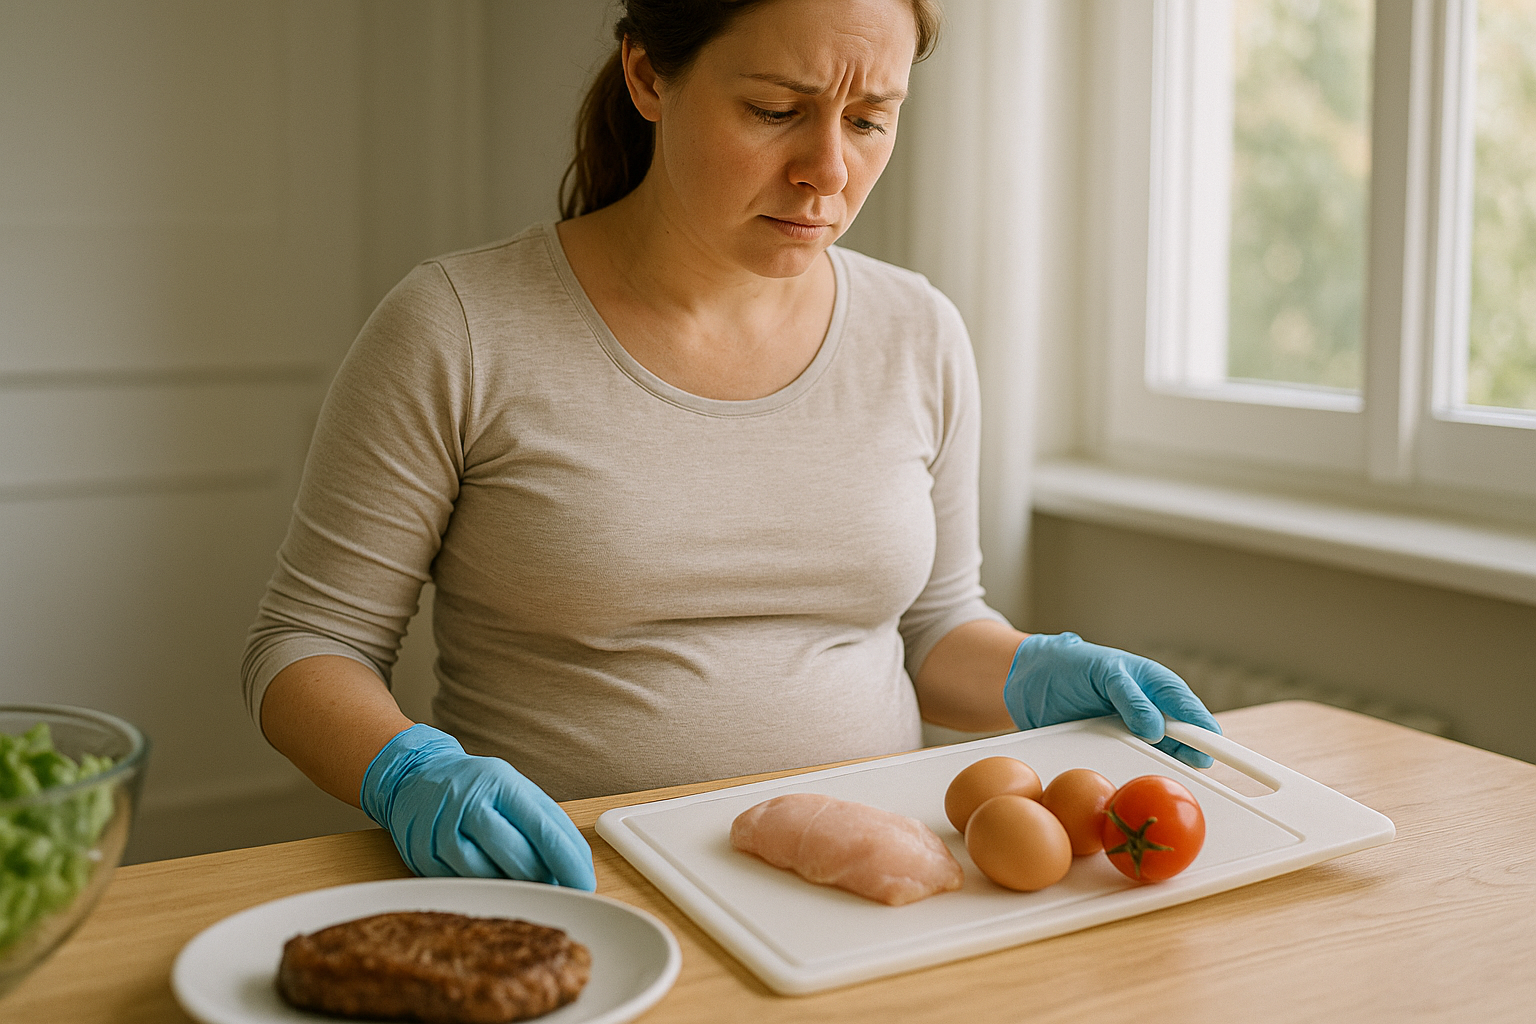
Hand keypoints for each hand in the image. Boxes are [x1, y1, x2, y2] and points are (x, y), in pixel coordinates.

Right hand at [359, 724, 595, 888]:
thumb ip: (545, 821)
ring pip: (490, 879)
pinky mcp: (423, 857)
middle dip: (544, 881)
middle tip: (558, 889)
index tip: (586, 885)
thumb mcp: (514, 787)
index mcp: (500, 783)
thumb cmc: (476, 785)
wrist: (414, 775)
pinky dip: (486, 890)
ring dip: (516, 889)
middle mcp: (469, 805)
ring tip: (526, 885)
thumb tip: (575, 866)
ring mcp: (442, 832)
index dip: (569, 863)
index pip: (544, 830)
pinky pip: (464, 886)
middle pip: (518, 860)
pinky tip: (494, 882)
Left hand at [1002, 633, 1220, 767]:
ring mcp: (1133, 732)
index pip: (1188, 707)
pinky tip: (1143, 781)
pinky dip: (1140, 773)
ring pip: (1162, 754)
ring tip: (1173, 776)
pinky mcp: (1113, 750)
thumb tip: (1157, 729)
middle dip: (1191, 752)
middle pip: (1182, 737)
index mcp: (1154, 684)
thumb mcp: (1103, 672)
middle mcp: (1150, 710)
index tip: (1214, 747)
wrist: (1028, 681)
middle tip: (1195, 766)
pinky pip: (1134, 764)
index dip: (1204, 728)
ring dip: (1167, 765)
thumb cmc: (1070, 665)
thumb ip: (1132, 697)